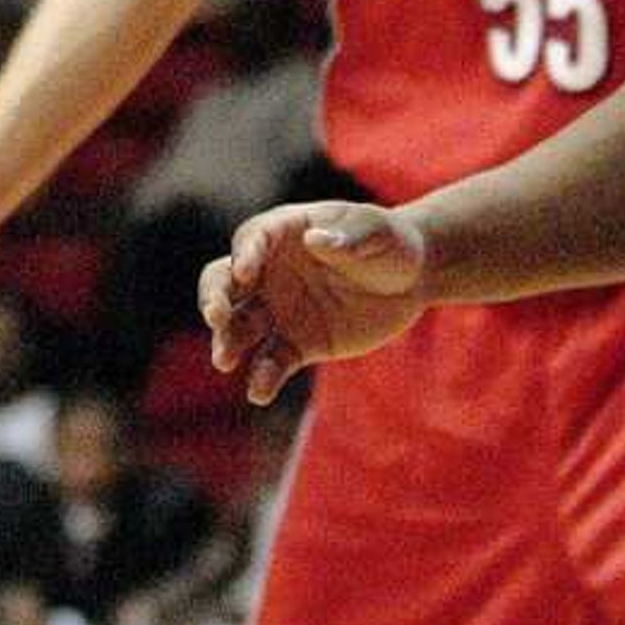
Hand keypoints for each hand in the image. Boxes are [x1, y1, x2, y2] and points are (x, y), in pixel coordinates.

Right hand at [199, 200, 429, 404]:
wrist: (410, 281)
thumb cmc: (388, 242)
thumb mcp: (376, 232)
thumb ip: (348, 237)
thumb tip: (315, 240)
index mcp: (282, 232)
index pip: (252, 239)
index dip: (245, 254)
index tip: (245, 273)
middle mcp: (269, 271)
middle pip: (224, 282)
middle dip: (214, 297)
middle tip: (215, 316)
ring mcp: (279, 310)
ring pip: (240, 326)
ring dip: (227, 341)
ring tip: (224, 360)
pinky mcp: (297, 344)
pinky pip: (272, 362)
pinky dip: (263, 377)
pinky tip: (259, 393)